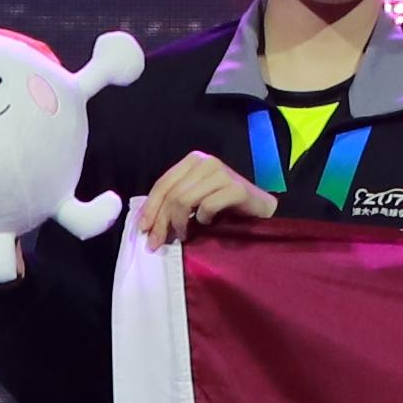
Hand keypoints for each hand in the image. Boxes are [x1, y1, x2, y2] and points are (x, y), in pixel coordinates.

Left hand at [141, 146, 282, 244]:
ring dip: (180, 223)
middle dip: (161, 221)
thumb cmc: (224, 205)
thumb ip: (172, 202)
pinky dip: (203, 218)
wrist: (259, 208)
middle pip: (172, 194)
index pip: (163, 184)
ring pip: (185, 199)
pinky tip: (207, 223)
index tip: (143, 229)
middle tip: (157, 242)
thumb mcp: (193, 199)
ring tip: (184, 235)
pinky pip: (207, 206)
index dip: (150, 208)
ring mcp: (222, 173)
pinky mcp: (236, 188)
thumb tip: (145, 224)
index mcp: (193, 161)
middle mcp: (206, 162)